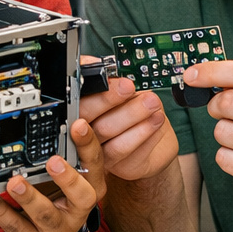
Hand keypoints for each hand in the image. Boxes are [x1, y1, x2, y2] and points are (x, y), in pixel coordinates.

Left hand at [0, 118, 105, 231]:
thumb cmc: (52, 204)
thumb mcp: (62, 182)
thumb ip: (61, 157)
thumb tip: (51, 121)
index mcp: (88, 190)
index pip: (95, 167)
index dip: (89, 146)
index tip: (78, 124)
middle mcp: (77, 212)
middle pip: (83, 196)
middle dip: (68, 179)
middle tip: (53, 161)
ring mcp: (57, 230)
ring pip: (46, 215)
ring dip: (29, 197)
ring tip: (14, 182)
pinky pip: (17, 228)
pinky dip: (3, 213)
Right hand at [78, 62, 178, 181]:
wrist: (157, 143)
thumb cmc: (134, 112)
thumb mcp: (121, 92)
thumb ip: (107, 81)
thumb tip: (96, 64)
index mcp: (81, 114)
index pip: (75, 103)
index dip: (87, 92)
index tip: (102, 77)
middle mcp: (86, 137)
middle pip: (89, 120)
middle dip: (109, 101)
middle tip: (128, 87)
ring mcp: (102, 154)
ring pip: (109, 136)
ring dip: (132, 116)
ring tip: (151, 103)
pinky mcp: (121, 167)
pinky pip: (129, 152)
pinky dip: (145, 133)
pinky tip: (157, 120)